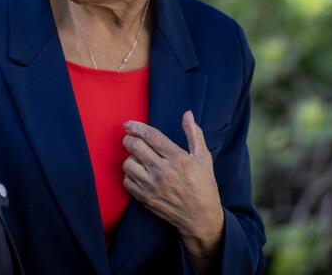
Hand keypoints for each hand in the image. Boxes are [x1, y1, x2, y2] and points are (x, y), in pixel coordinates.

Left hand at [122, 110, 223, 265]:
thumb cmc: (204, 185)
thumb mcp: (204, 158)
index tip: (128, 124)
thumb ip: (194, 134)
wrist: (201, 217)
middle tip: (130, 138)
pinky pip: (127, 182)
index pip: (151, 136)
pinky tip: (137, 173)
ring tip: (137, 157)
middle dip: (129, 139)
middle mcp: (163, 171)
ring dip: (129, 157)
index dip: (136, 127)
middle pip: (135, 147)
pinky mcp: (146, 199)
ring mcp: (153, 186)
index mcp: (178, 158)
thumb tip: (187, 114)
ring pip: (128, 164)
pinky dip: (129, 175)